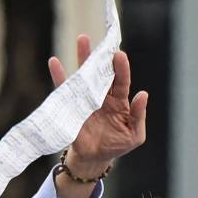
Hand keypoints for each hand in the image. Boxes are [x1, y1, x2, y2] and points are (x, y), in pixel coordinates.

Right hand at [48, 35, 147, 177]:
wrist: (95, 158)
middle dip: (102, 56)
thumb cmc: (117, 144)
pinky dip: (59, 76)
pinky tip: (54, 62)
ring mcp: (87, 98)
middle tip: (102, 42)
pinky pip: (65, 89)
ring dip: (83, 57)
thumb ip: (139, 116)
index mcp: (120, 101)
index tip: (120, 55)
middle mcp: (103, 95)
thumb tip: (143, 95)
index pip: (122, 81)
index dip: (121, 68)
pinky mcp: (73, 106)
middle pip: (103, 72)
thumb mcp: (134, 135)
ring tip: (83, 39)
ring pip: (85, 75)